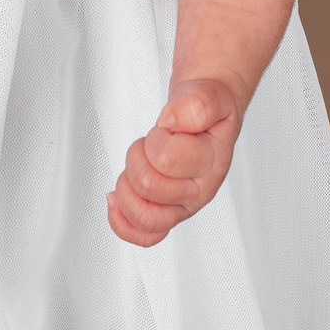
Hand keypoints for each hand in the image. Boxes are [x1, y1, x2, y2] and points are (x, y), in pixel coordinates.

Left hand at [107, 80, 239, 246]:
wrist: (209, 114)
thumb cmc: (208, 108)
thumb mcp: (210, 93)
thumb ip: (196, 104)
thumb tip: (173, 120)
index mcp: (212, 162)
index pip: (166, 160)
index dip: (155, 139)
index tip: (165, 126)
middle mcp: (200, 191)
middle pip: (148, 188)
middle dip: (138, 157)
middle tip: (150, 142)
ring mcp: (183, 206)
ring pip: (144, 218)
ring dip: (129, 184)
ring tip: (139, 163)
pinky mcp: (168, 214)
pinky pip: (143, 236)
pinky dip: (122, 221)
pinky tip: (117, 198)